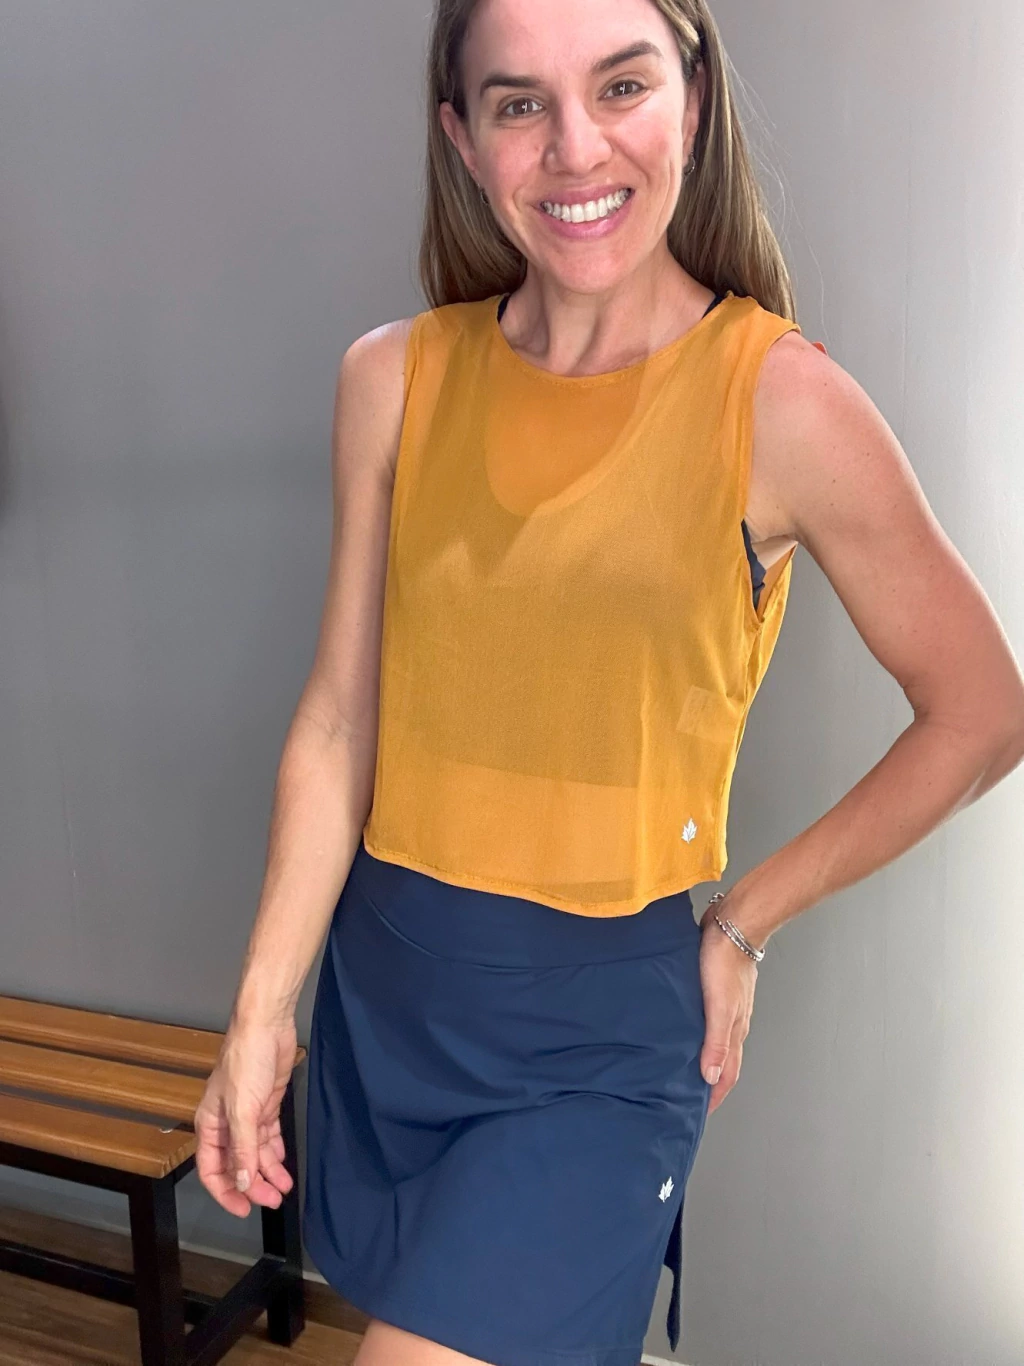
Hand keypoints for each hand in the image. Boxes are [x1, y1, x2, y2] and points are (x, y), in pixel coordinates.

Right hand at [193, 1016, 298, 1216]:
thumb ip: (242, 1148)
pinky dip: (275, 1153)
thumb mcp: (242, 1110)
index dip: (225, 1192)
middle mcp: (226, 1124)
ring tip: (284, 1189)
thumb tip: (241, 1182)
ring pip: (255, 1153)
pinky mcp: (266, 1106)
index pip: (211, 1169)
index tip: (243, 1210)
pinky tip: (284, 1166)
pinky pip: (268, 1138)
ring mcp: (248, 1115)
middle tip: (273, 1200)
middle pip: (236, 1165)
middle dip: (252, 1185)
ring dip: (267, 1172)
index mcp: (210, 1125)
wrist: (266, 1026)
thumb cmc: (245, 1061)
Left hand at [697, 905, 760, 1115]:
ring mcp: (723, 1004)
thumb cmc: (725, 962)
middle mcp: (731, 1021)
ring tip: (680, 1067)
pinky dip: (695, 1031)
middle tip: (687, 1097)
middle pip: (721, 1060)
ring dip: (700, 1056)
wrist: (732, 923)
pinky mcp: (712, 988)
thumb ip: (716, 1042)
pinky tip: (680, 1028)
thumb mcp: (719, 1007)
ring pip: (713, 1039)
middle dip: (708, 1082)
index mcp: (734, 1030)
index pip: (726, 1074)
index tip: (700, 1114)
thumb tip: (710, 1078)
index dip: (715, 1096)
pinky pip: (704, 1018)